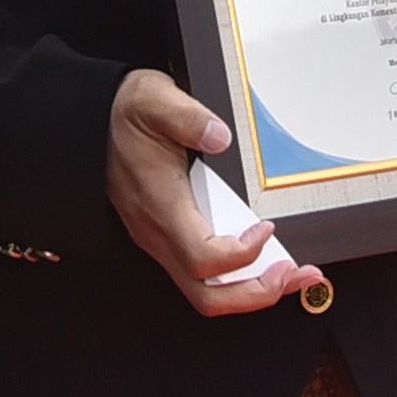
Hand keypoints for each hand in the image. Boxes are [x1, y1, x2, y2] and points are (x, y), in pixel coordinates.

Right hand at [108, 68, 327, 316]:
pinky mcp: (169, 239)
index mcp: (160, 206)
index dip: (241, 254)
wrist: (101, 122)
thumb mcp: (155, 100)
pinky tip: (264, 263)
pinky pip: (204, 277)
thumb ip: (188, 118)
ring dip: (252, 292)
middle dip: (257, 294)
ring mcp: (162, 242)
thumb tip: (220, 136)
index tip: (266, 227)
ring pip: (207, 293)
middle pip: (207, 296)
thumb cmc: (129, 116)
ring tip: (290, 275)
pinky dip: (239, 279)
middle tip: (295, 276)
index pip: (202, 258)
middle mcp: (158, 235)